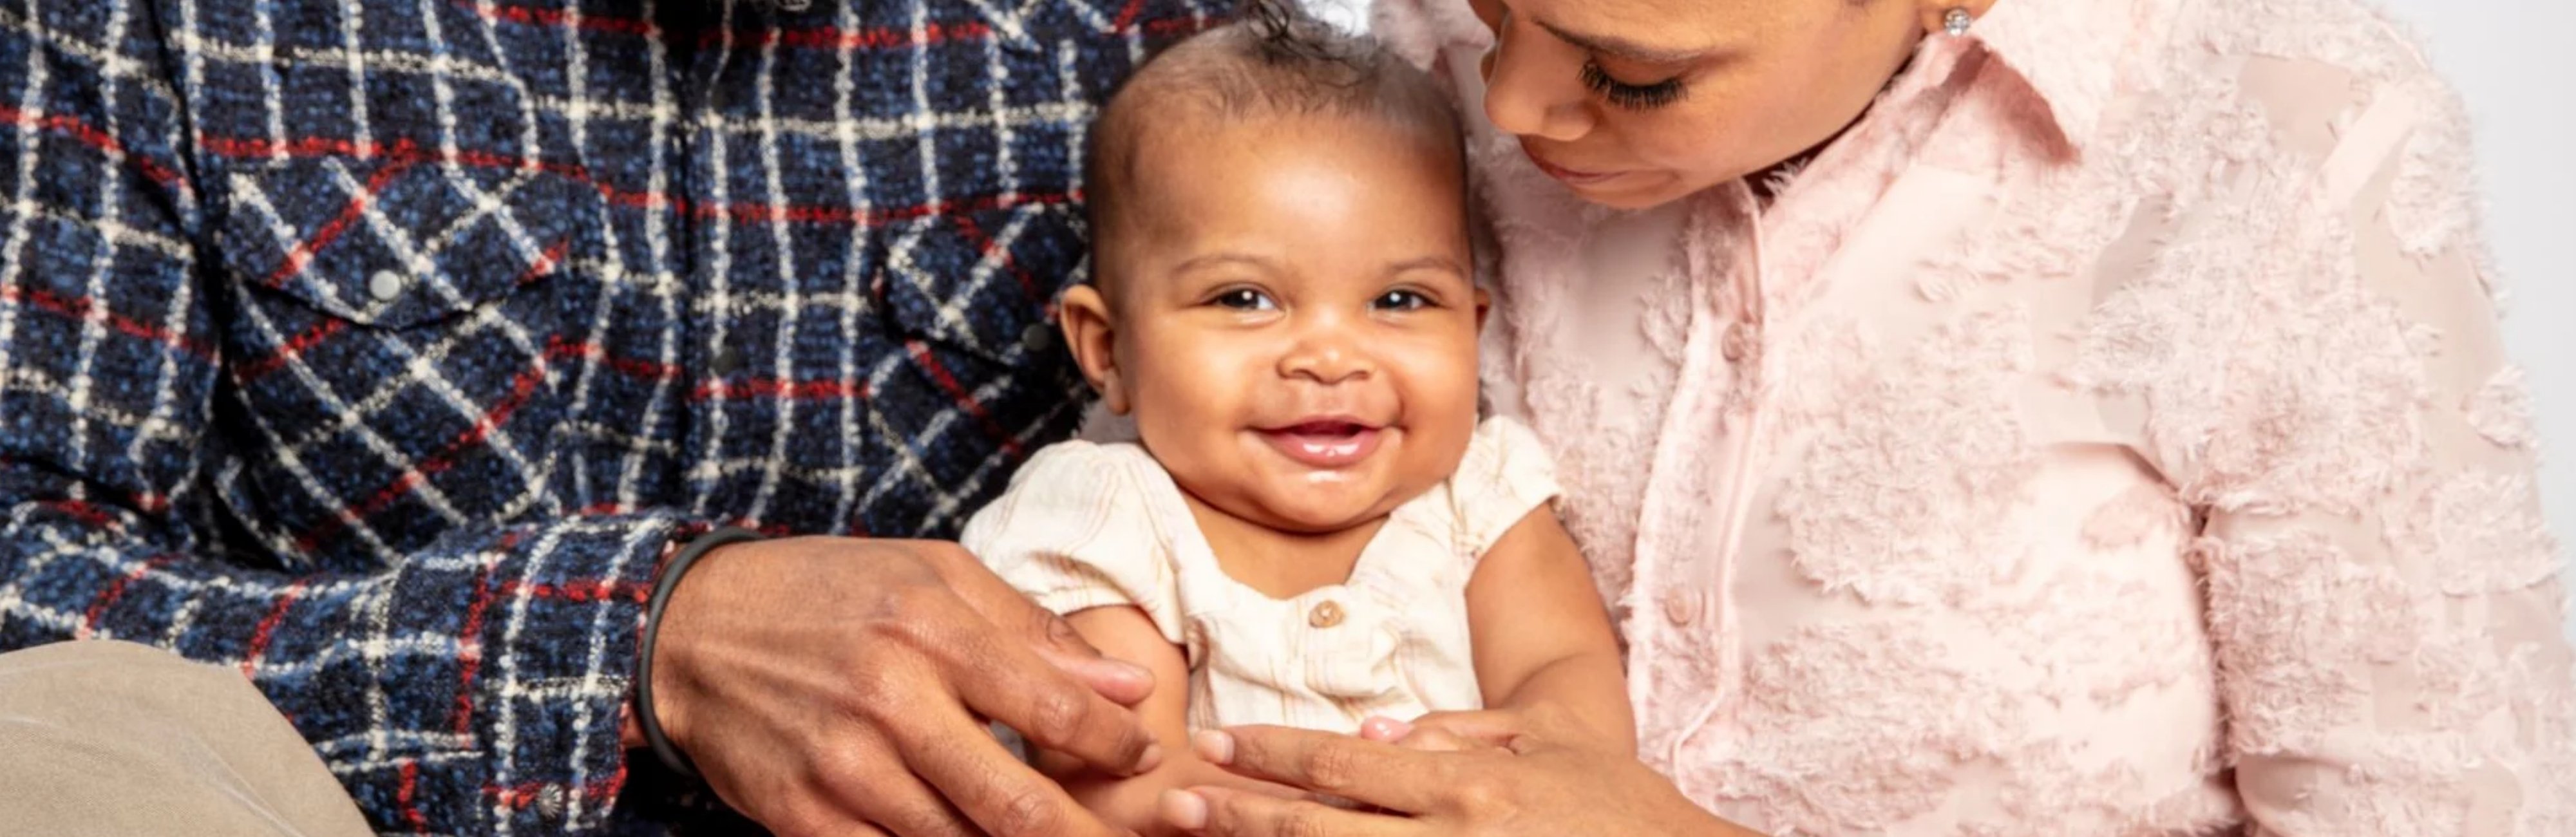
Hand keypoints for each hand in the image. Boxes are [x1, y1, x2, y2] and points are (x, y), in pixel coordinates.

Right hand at [649, 536, 1163, 836]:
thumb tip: (1128, 687)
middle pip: (1017, 804)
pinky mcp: (802, 819)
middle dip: (1087, 835)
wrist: (691, 631)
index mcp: (930, 630)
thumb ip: (1035, 632)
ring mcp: (843, 770)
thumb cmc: (829, 593)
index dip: (1116, 745)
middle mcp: (889, 703)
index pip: (1055, 708)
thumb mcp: (934, 576)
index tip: (1144, 755)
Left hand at [1160, 705, 1758, 836]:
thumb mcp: (1549, 744)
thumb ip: (1465, 733)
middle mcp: (1455, 836)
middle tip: (1177, 805)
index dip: (1274, 752)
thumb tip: (1380, 735)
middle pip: (1322, 827)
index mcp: (1470, 783)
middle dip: (1243, 816)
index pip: (1347, 762)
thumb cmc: (1619, 806)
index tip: (1215, 742)